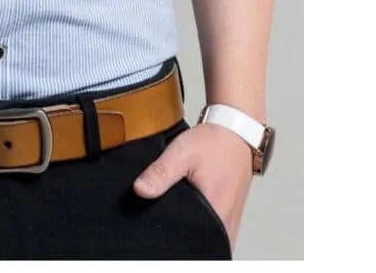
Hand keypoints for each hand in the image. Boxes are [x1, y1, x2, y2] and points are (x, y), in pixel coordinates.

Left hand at [132, 122, 252, 250]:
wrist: (235, 130)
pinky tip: (186, 215)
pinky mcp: (228, 214)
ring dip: (191, 233)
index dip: (176, 242)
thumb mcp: (182, 153)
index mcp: (217, 215)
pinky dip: (200, 226)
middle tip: (164, 223)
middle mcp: (227, 224)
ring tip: (173, 218)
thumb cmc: (214, 142)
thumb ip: (161, 172)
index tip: (162, 233)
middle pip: (200, 245)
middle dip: (181, 238)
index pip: (194, 244)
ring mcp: (229, 221)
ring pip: (208, 240)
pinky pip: (213, 231)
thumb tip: (140, 190)